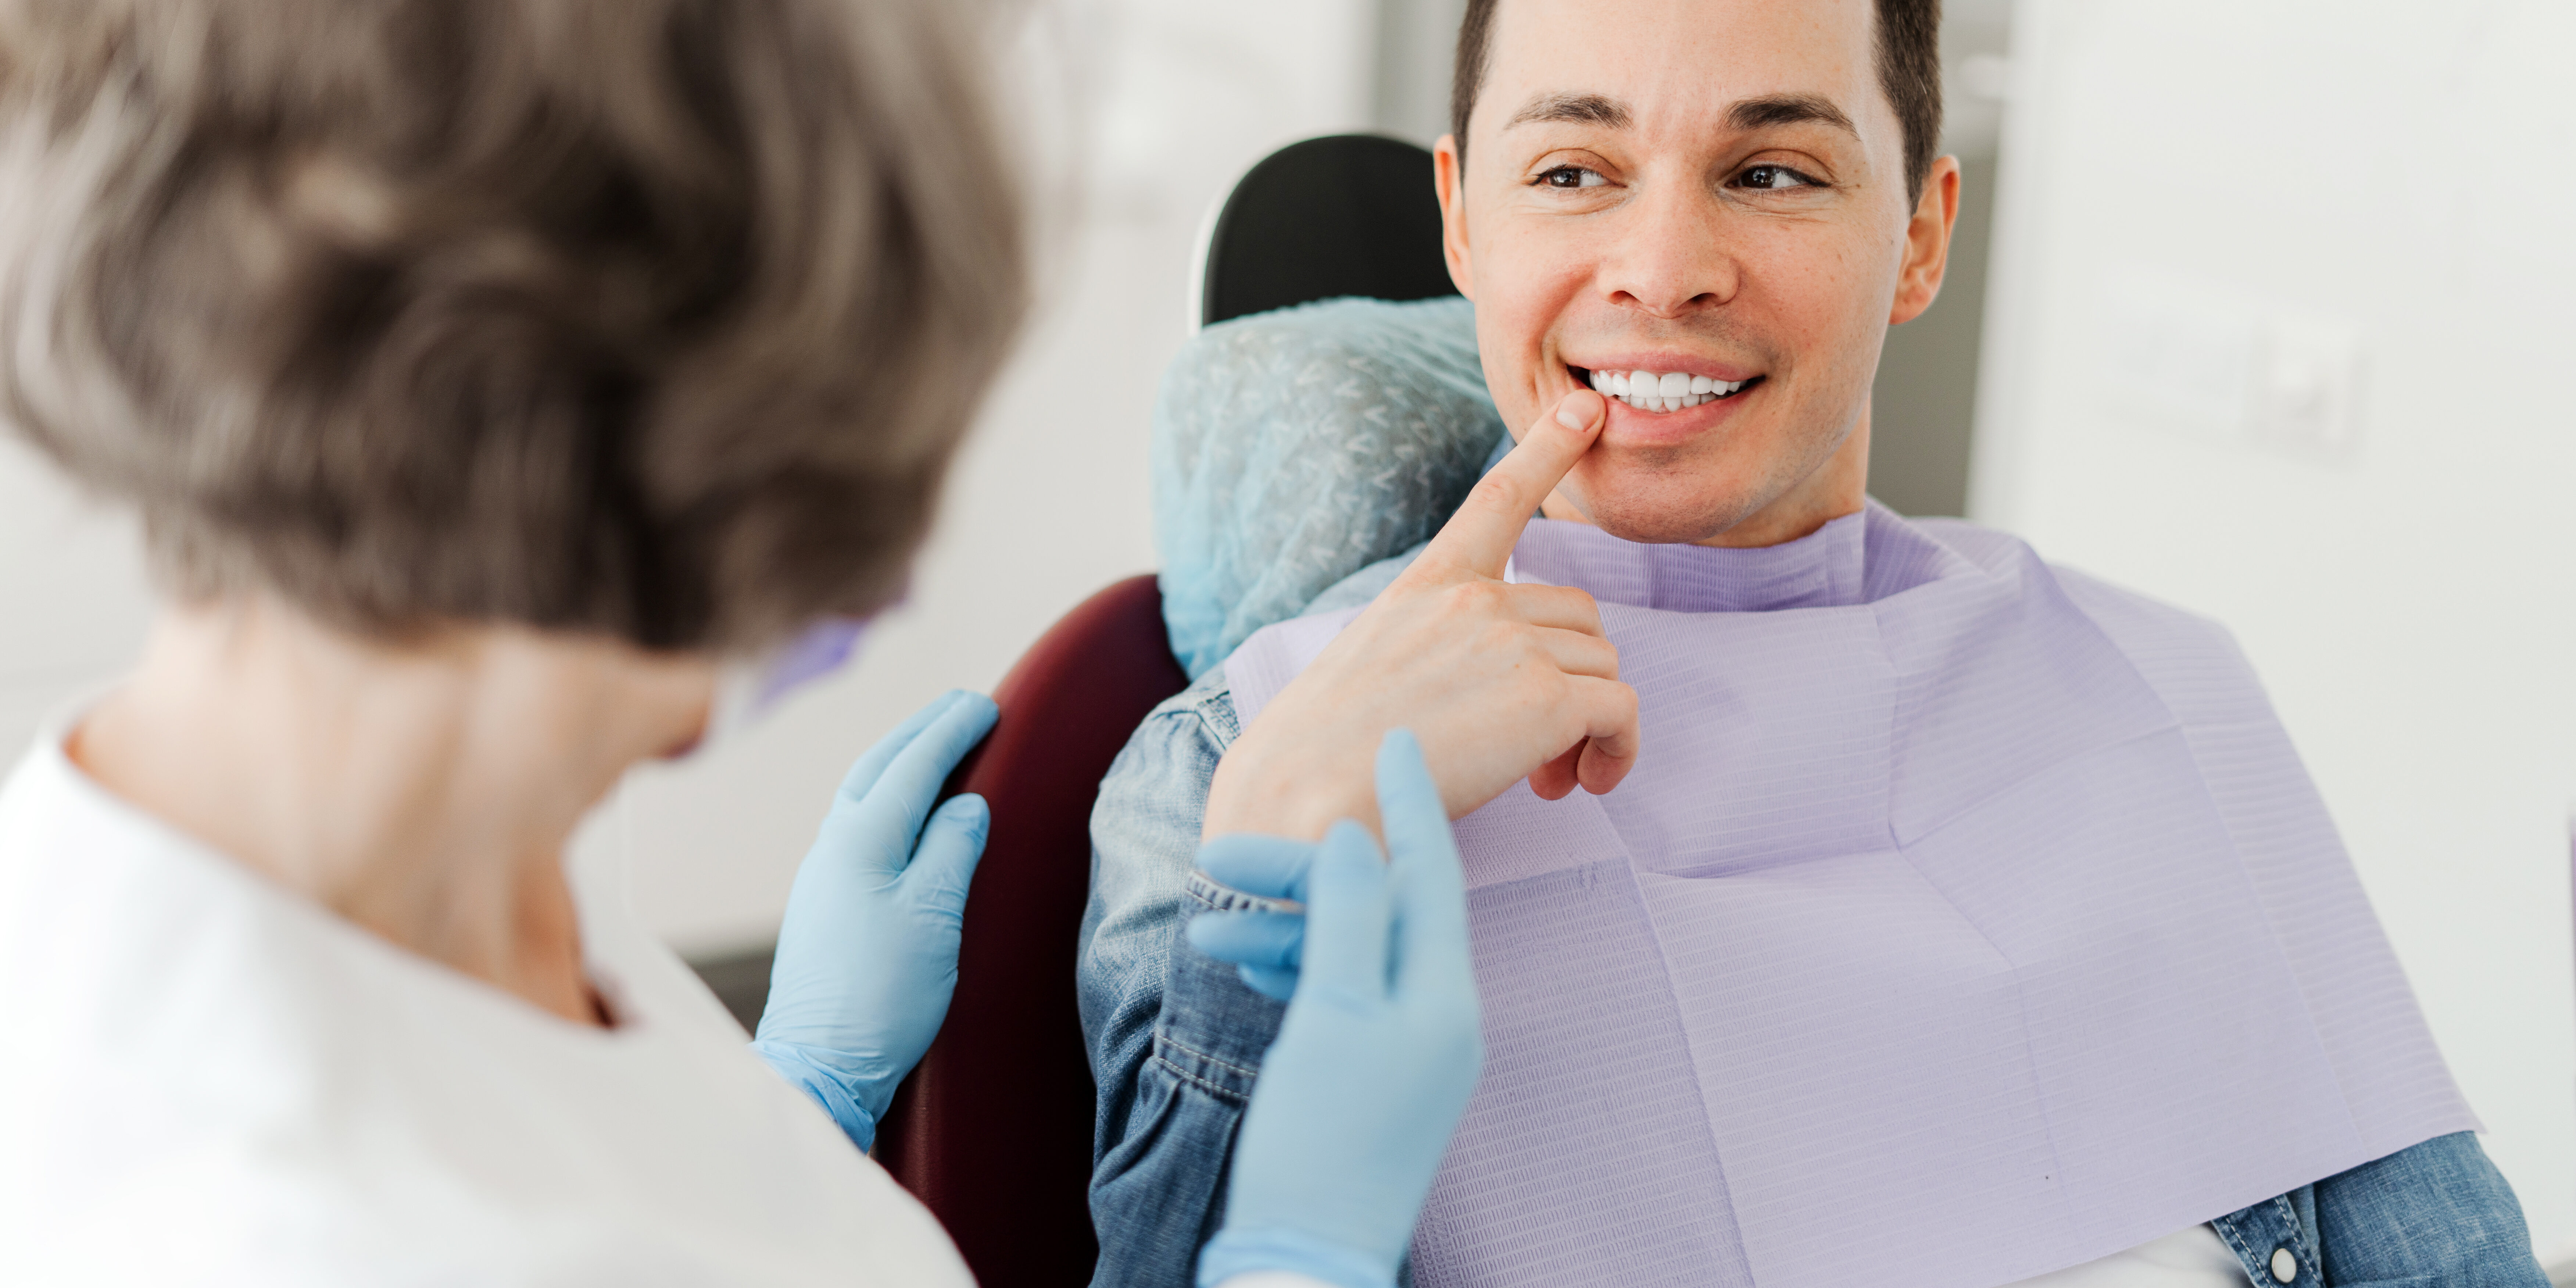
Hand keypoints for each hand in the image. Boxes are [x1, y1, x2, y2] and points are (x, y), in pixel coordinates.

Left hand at [752, 690, 996, 1151]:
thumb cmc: (880, 995)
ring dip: (901, 762)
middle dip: (922, 731)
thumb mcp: (934, 914)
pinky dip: (887, 801)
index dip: (952, 731)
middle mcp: (833, 847)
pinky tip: (905, 814)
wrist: (819, 1065)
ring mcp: (822, 876)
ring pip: (862, 795)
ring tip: (936, 747)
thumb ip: (953, 849)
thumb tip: (966, 805)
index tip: (984, 705)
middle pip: (879, 767)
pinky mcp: (823, 905)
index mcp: (862, 840)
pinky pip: (858, 828)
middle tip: (963, 708)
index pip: (914, 765)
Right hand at [1195, 730, 1485, 1287]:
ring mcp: (1406, 1048)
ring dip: (1283, 926)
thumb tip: (1358, 836)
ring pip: (1349, 952)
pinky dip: (1294, 970)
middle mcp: (1437, 1015)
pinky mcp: (1370, 1075)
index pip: (1431, 871)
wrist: (1304, 1259)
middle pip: (1379, 909)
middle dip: (1302, 875)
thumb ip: (1348, 916)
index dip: (1410, 800)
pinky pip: (1340, 996)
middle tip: (1221, 855)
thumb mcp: (1330, 1012)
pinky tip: (1245, 962)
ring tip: (1207, 926)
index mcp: (1443, 994)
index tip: (1392, 737)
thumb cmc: (1319, 1143)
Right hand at [1201, 388, 1637, 840]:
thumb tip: (1496, 695)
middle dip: (1573, 679)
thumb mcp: (1371, 669)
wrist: (1306, 801)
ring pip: (1603, 666)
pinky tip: (1583, 784)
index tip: (1587, 410)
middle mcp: (1475, 602)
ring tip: (1546, 778)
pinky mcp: (1545, 700)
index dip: (1548, 448)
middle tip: (1539, 749)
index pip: (1498, 499)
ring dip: (1590, 724)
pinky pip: (1622, 712)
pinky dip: (1618, 751)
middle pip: (1577, 619)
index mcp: (1427, 588)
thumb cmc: (1324, 756)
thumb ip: (1439, 652)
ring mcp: (1513, 645)